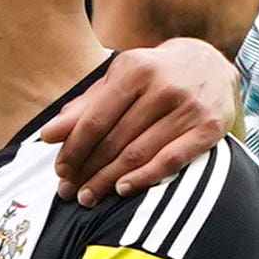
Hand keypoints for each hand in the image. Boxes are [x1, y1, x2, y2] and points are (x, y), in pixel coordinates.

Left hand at [39, 39, 236, 205]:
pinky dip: (145, 177)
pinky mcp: (210, 127)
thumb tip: (47, 136)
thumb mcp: (120, 79)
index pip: (95, 119)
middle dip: (88, 170)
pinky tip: (122, 189)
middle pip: (115, 140)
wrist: (210, 61)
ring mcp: (189, 107)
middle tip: (69, 192)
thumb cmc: (153, 75)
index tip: (60, 171)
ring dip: (109, 180)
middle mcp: (164, 85)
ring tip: (89, 196)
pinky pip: (172, 160)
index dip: (74, 149)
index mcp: (135, 69)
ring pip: (139, 153)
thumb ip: (85, 106)